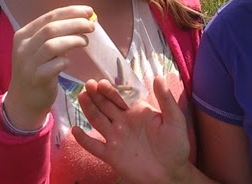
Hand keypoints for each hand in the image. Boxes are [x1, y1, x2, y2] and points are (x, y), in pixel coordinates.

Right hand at [4, 5, 94, 130]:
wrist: (23, 102)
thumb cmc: (37, 70)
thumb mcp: (38, 49)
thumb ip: (54, 35)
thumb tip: (82, 20)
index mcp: (23, 35)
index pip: (49, 17)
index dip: (71, 12)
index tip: (89, 11)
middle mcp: (23, 47)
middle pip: (51, 28)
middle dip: (75, 23)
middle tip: (92, 25)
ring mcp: (28, 64)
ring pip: (52, 44)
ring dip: (73, 40)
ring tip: (85, 41)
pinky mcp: (36, 79)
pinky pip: (55, 65)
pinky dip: (65, 61)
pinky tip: (70, 62)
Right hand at [72, 76, 191, 183]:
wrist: (170, 173)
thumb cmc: (176, 145)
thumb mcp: (175, 119)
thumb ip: (166, 99)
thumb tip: (158, 77)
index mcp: (137, 112)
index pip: (121, 97)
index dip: (111, 90)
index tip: (102, 82)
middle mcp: (123, 122)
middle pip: (106, 105)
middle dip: (97, 95)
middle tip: (89, 84)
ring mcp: (115, 138)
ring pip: (97, 120)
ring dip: (89, 108)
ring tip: (82, 96)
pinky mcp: (111, 155)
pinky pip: (94, 146)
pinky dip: (84, 139)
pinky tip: (75, 130)